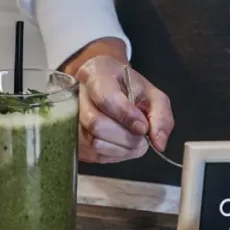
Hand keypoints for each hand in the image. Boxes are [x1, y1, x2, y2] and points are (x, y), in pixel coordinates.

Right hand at [63, 38, 174, 163]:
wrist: (109, 87)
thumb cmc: (130, 90)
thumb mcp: (152, 95)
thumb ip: (161, 116)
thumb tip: (159, 143)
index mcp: (95, 74)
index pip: (106, 99)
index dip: (127, 117)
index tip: (143, 127)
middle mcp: (76, 94)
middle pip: (96, 125)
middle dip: (125, 136)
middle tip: (141, 135)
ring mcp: (68, 117)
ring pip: (93, 143)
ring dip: (121, 148)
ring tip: (133, 140)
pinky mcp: (71, 138)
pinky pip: (92, 155)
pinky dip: (113, 155)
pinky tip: (121, 145)